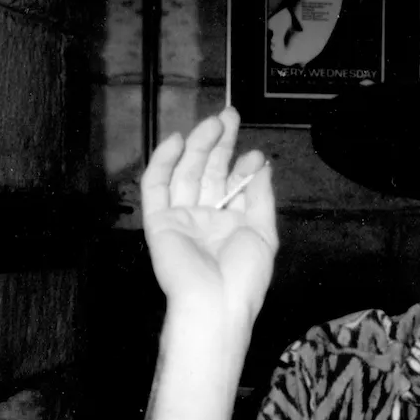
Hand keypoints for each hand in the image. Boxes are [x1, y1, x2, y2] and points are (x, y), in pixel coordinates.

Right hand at [141, 107, 277, 328]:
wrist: (216, 303)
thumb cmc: (244, 276)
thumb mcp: (264, 233)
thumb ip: (260, 197)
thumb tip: (261, 165)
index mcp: (231, 223)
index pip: (233, 185)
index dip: (242, 166)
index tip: (254, 153)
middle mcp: (205, 217)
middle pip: (209, 172)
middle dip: (219, 144)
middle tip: (230, 116)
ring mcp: (181, 218)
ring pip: (185, 173)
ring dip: (198, 146)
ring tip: (214, 122)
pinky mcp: (159, 221)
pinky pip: (156, 186)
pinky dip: (163, 162)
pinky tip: (177, 141)